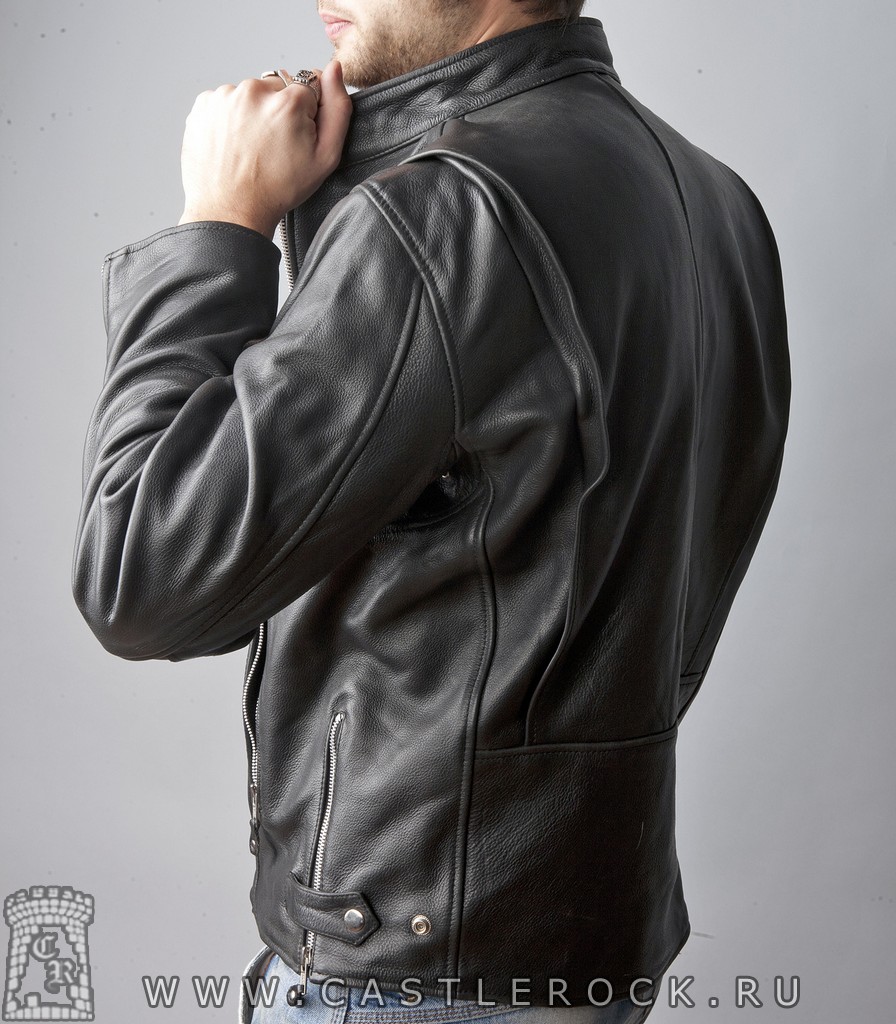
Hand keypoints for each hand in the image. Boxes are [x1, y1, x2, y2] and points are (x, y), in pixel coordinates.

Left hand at [177, 60, 351, 237]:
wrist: (230, 210)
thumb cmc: (278, 189)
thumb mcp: (325, 158)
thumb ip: (338, 109)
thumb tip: (334, 69)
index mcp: (287, 101)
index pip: (308, 89)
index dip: (307, 117)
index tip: (295, 141)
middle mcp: (254, 90)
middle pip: (278, 87)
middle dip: (280, 111)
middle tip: (273, 147)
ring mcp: (225, 95)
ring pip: (251, 94)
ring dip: (254, 113)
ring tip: (252, 147)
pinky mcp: (205, 103)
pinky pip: (227, 101)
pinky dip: (232, 118)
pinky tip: (235, 144)